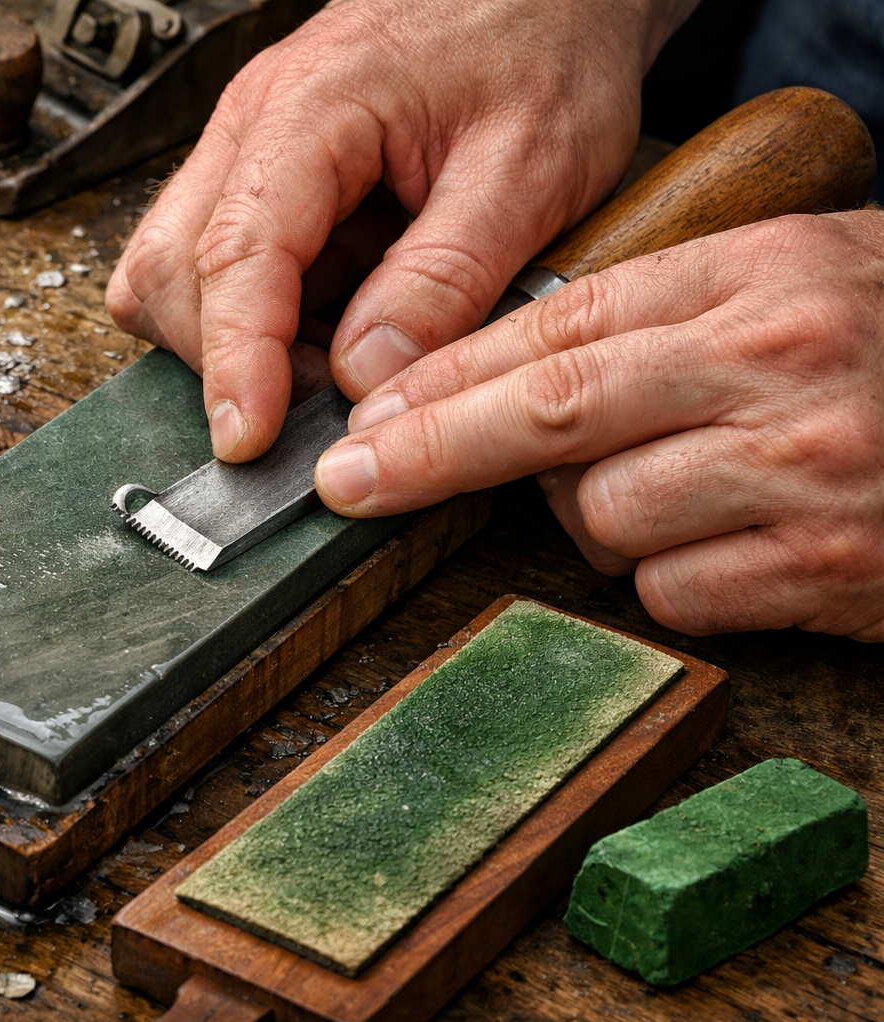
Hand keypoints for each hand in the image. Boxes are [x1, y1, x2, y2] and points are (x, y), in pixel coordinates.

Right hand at [106, 0, 694, 461]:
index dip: (236, 361)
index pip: (236, 254)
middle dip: (225, 360)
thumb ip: (446, 277)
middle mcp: (254, 125)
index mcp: (312, 108)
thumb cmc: (543, 44)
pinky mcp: (265, 180)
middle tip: (316, 412)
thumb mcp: (532, 166)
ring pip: (174, 275)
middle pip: (169, 272)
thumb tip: (365, 378)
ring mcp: (249, 151)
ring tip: (335, 364)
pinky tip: (338, 323)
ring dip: (237, 342)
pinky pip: (219, 268)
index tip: (248, 441)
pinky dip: (264, 320)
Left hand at [315, 212, 883, 638]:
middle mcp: (775, 365)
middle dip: (427, 455)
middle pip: (548, 417)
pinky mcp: (827, 566)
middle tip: (350, 483)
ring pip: (601, 517)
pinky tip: (732, 543)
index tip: (363, 417)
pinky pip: (672, 591)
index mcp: (757, 274)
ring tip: (673, 486)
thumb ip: (656, 316)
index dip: (441, 378)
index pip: (555, 326)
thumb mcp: (789, 281)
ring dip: (595, 519)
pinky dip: (672, 578)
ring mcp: (802, 471)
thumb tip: (499, 378)